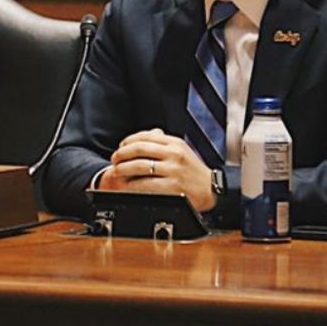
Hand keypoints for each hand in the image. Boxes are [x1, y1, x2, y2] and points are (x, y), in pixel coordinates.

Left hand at [100, 128, 215, 212]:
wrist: (211, 189)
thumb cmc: (193, 171)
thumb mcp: (182, 150)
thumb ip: (163, 142)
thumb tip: (140, 138)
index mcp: (175, 143)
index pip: (146, 136)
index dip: (128, 140)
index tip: (121, 146)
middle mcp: (174, 154)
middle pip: (140, 149)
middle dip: (122, 154)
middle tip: (114, 159)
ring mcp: (173, 170)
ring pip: (140, 165)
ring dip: (124, 168)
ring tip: (116, 171)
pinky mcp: (172, 187)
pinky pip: (146, 184)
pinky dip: (133, 185)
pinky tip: (127, 186)